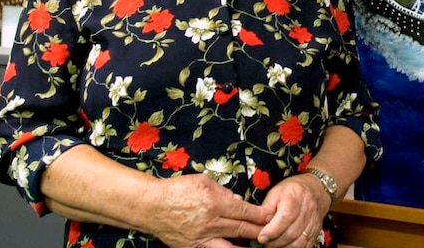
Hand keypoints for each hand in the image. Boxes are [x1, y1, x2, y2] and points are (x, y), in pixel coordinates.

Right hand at [146, 174, 274, 247]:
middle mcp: (210, 223)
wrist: (151, 206)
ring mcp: (201, 238)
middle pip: (241, 229)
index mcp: (214, 203)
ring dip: (246, 246)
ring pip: (231, 247)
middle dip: (259, 230)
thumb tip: (239, 202)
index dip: (260, 215)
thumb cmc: (177, 189)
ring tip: (258, 245)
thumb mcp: (203, 182)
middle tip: (272, 231)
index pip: (244, 211)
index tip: (271, 216)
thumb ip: (223, 192)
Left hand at [255, 174, 330, 247]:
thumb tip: (256, 223)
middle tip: (265, 241)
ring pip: (298, 242)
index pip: (285, 217)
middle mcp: (308, 209)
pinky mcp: (317, 231)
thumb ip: (265, 208)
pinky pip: (305, 245)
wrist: (315, 190)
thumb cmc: (291, 190)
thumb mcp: (275, 193)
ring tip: (273, 243)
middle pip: (291, 233)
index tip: (261, 237)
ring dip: (283, 246)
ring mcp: (314, 221)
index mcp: (295, 196)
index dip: (272, 230)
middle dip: (275, 241)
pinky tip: (284, 245)